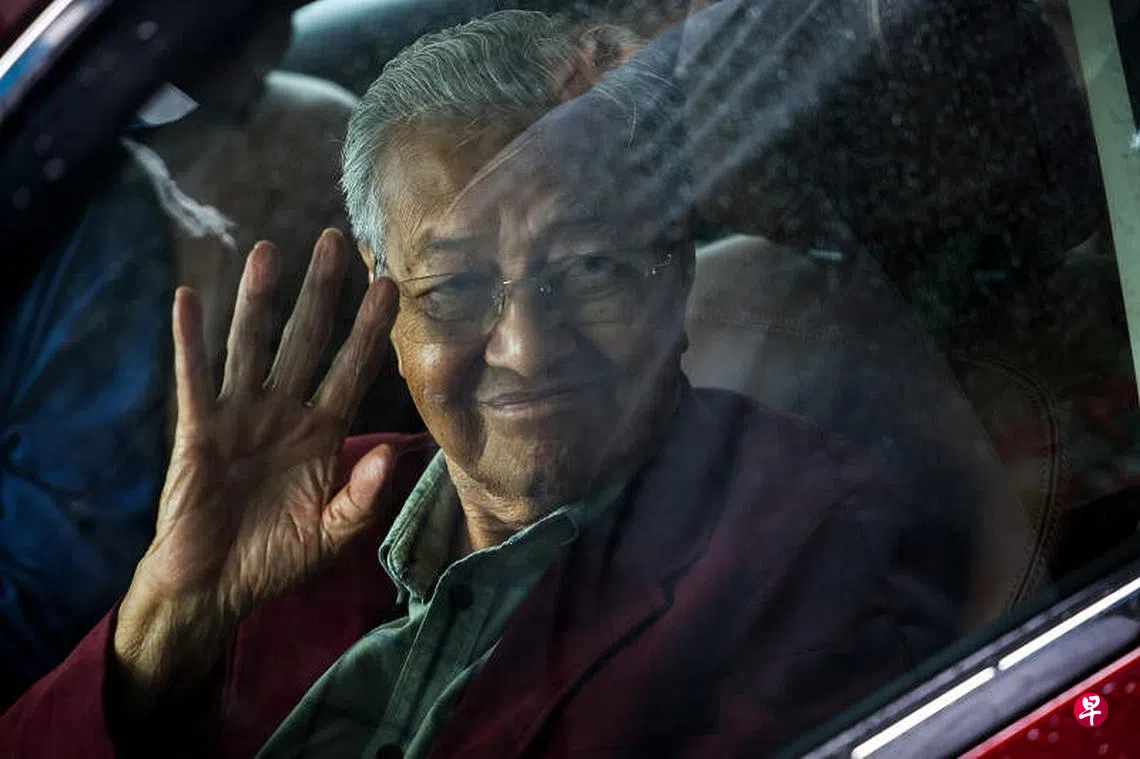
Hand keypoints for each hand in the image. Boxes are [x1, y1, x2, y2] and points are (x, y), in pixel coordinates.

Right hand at [113, 228, 397, 694]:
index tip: (390, 286)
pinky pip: (194, 379)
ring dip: (258, 299)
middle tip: (336, 241)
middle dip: (322, 293)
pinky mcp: (198, 430)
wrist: (215, 589)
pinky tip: (188, 298)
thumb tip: (392, 454)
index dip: (370, 330)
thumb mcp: (331, 535)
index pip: (351, 370)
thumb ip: (363, 498)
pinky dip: (189, 340)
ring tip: (268, 250)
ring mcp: (239, 417)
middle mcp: (283, 414)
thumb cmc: (275, 560)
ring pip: (251, 346)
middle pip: (306, 341)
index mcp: (322, 435)